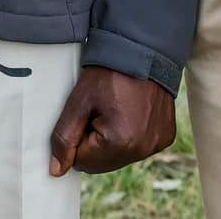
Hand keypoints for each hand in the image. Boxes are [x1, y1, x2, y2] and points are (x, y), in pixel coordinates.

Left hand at [48, 66, 175, 174]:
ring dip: (111, 140)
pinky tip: (129, 112)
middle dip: (94, 141)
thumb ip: (64, 137)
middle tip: (99, 110)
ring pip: (119, 157)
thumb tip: (56, 169)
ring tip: (114, 109)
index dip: (77, 138)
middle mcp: (142, 149)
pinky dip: (129, 135)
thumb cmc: (110, 72)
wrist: (142, 50)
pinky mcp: (165, 138)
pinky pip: (138, 147)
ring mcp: (156, 144)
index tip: (85, 114)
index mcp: (120, 142)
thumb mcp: (79, 101)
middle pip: (102, 163)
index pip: (83, 162)